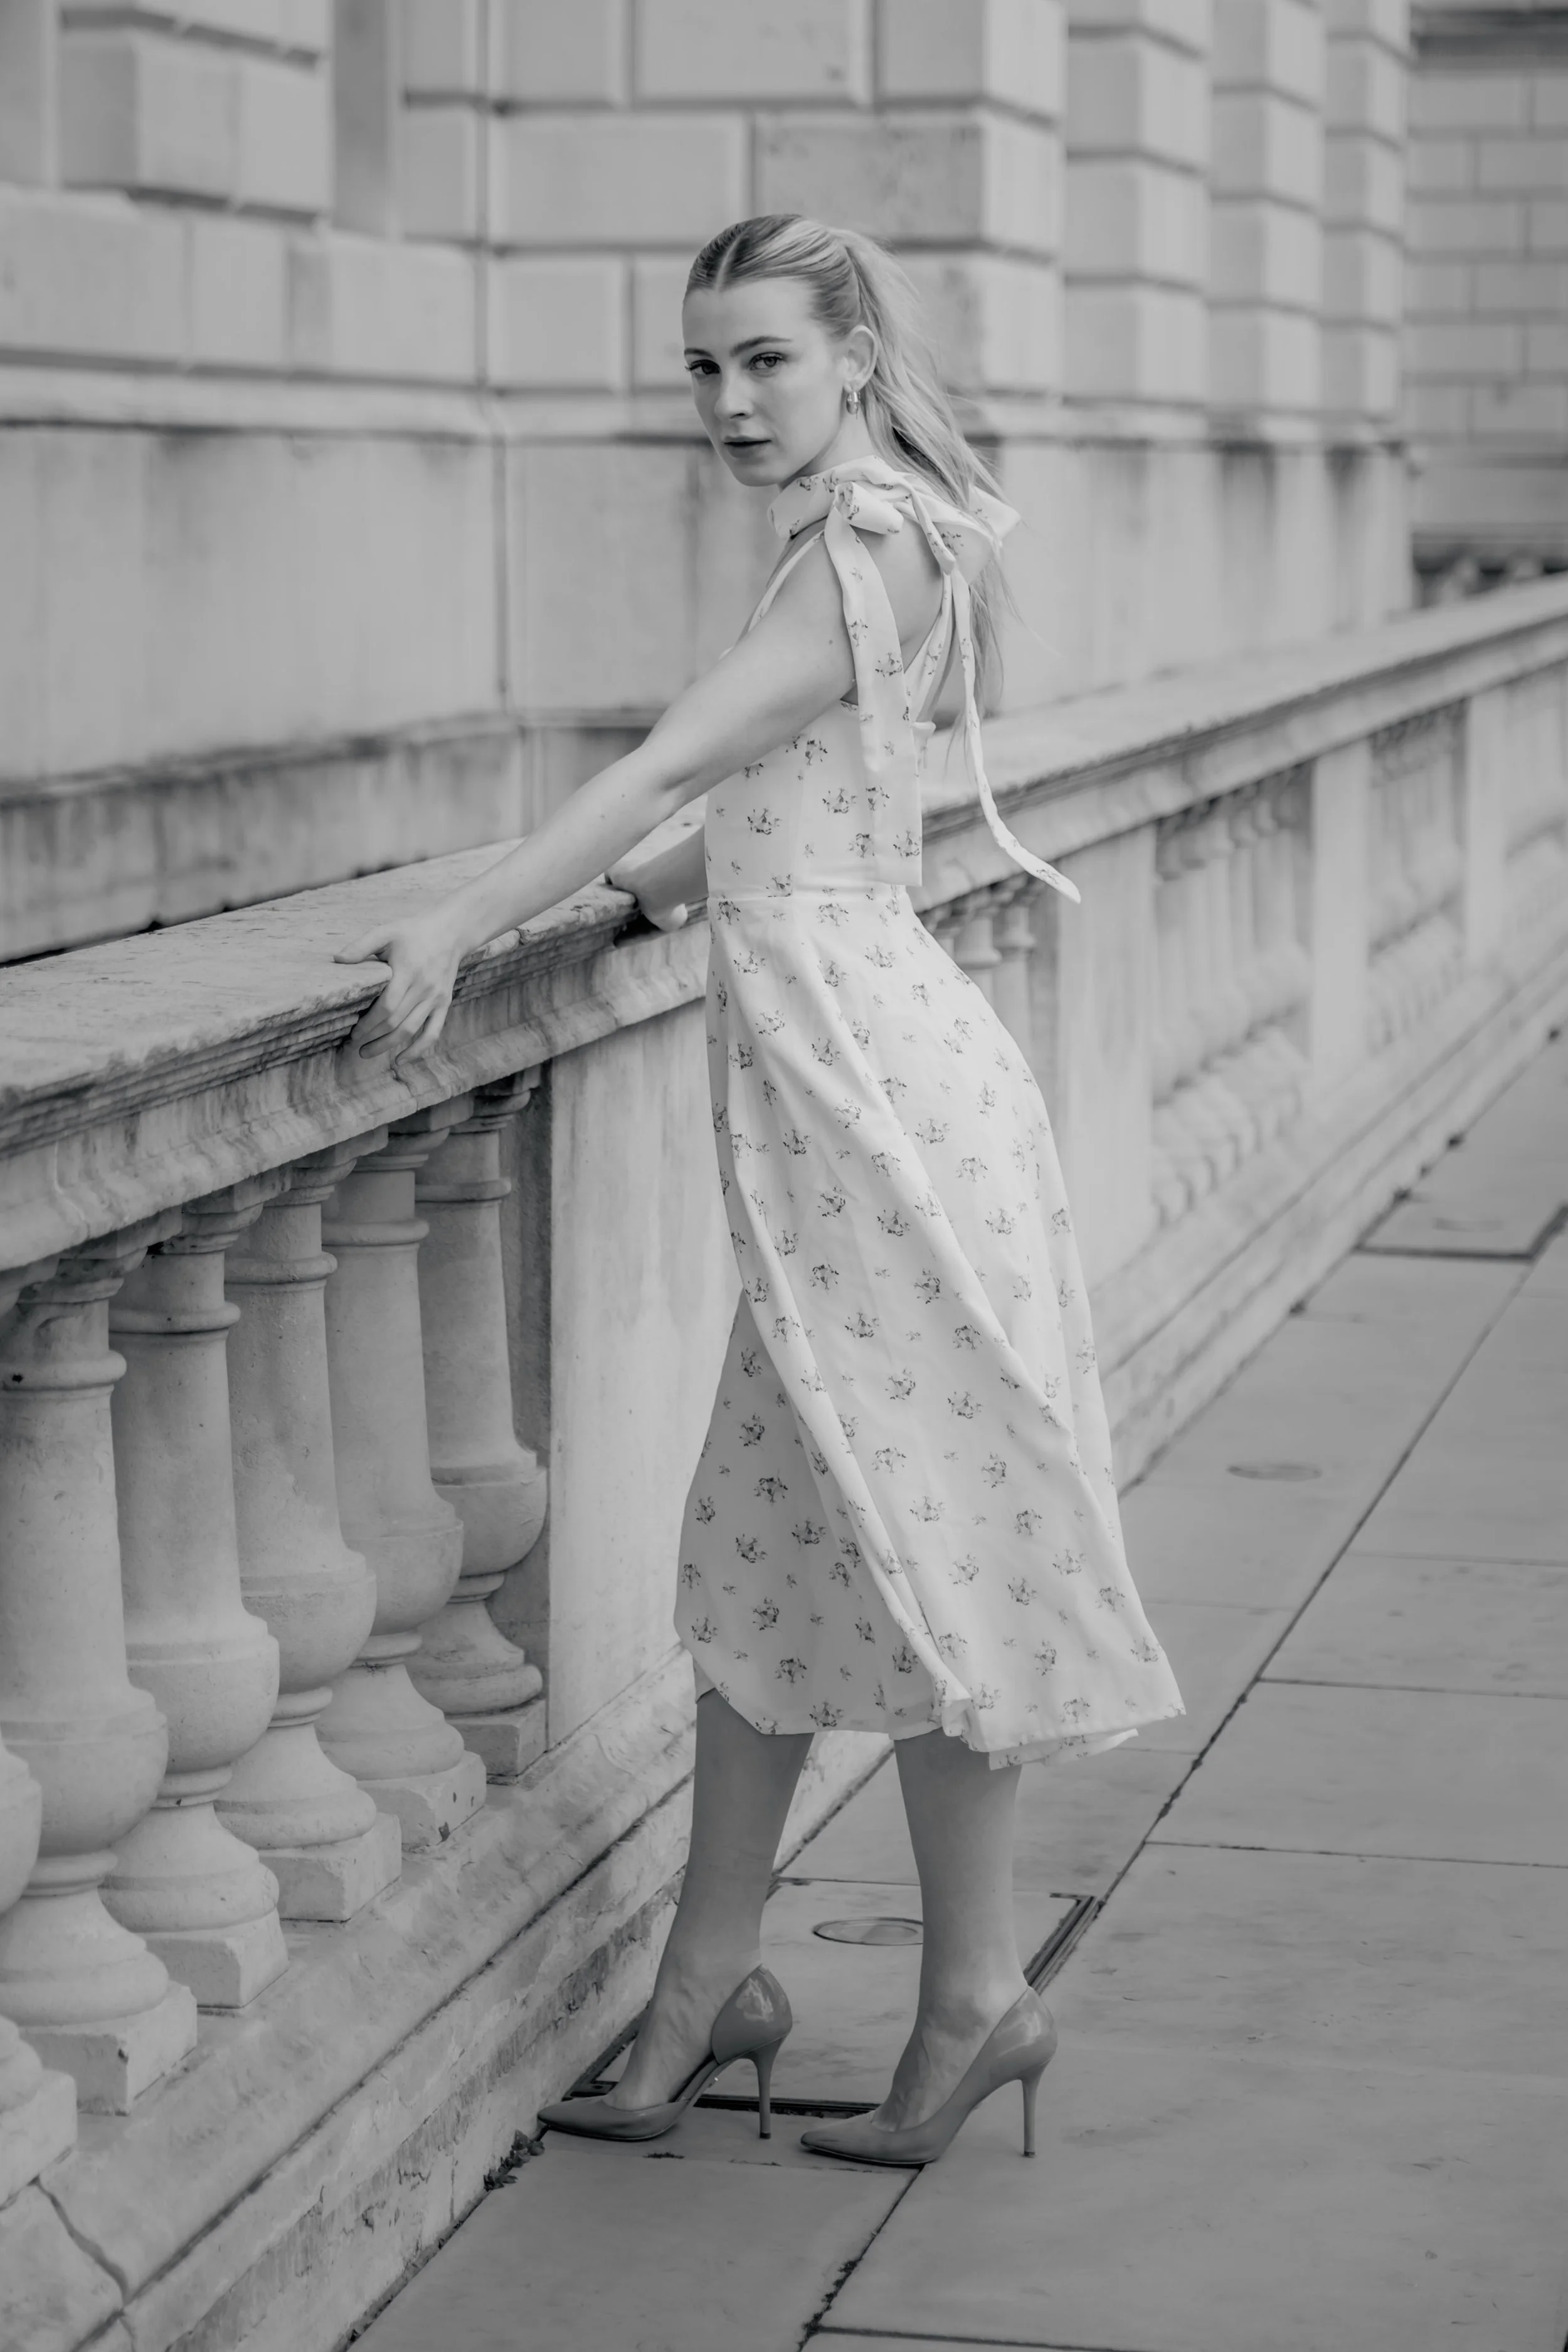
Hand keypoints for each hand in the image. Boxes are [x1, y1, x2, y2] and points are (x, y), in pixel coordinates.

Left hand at [335, 903, 466, 1071]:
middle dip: (373, 1037)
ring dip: (388, 1045)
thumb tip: (337, 959)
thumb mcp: (386, 932)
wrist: (450, 932)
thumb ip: (362, 945)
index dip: (369, 1023)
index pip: (387, 1006)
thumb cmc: (413, 932)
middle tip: (354, 1044)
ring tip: (367, 1053)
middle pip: (396, 1022)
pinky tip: (401, 1060)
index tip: (353, 1031)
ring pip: (411, 1030)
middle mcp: (424, 988)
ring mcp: (435, 998)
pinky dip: (418, 1050)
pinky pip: (432, 1032)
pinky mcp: (444, 1004)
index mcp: (408, 971)